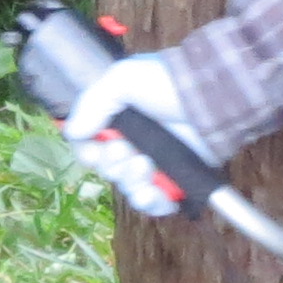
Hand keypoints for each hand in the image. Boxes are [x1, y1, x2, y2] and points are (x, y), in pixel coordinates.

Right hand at [58, 50, 192, 215]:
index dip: (88, 153)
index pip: (89, 146)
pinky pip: (155, 203)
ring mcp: (156, 164)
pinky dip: (152, 201)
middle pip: (107, 169)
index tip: (94, 152)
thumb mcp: (122, 79)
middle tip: (125, 150)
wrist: (211, 97)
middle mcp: (134, 143)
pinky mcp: (177, 180)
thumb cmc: (167, 82)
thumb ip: (92, 103)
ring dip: (131, 179)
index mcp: (119, 120)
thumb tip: (72, 131)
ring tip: (146, 164)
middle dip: (112, 162)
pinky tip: (155, 189)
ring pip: (128, 188)